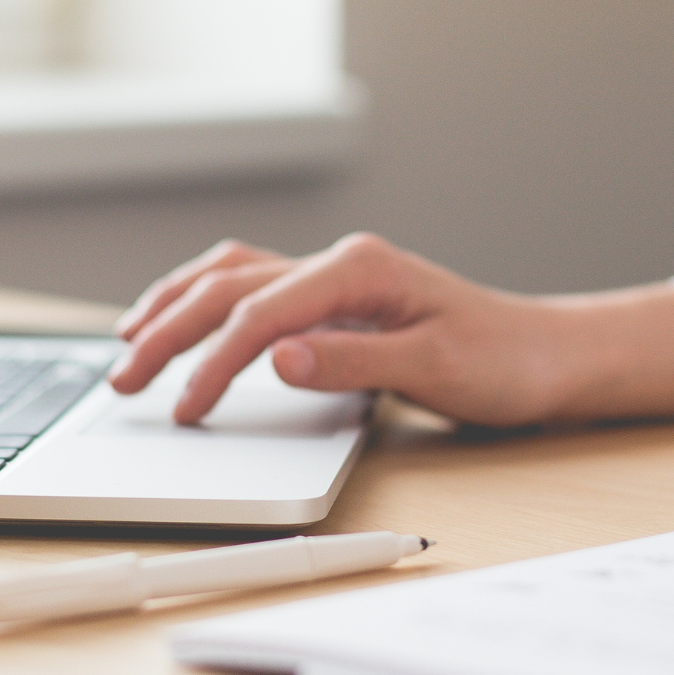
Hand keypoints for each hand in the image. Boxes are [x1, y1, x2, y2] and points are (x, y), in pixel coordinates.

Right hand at [108, 233, 673, 426]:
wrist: (550, 355)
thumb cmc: (505, 363)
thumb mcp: (436, 370)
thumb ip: (352, 363)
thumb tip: (275, 358)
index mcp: (358, 271)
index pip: (259, 314)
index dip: (212, 364)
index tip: (184, 411)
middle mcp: (338, 263)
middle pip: (227, 288)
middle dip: (166, 331)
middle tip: (123, 381)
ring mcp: (333, 276)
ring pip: (229, 276)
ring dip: (173, 306)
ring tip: (126, 341)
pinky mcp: (334, 298)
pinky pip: (250, 286)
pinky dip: (204, 301)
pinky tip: (182, 319)